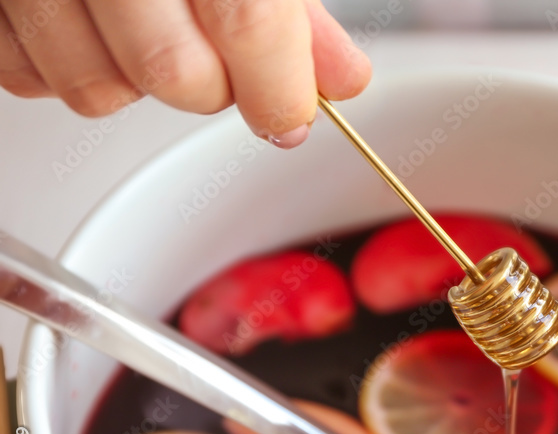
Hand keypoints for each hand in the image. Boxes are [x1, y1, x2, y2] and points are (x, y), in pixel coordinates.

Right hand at [0, 0, 370, 147]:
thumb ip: (294, 7)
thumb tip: (340, 78)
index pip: (246, 21)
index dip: (278, 87)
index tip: (289, 113)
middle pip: (174, 73)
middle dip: (216, 88)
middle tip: (227, 57)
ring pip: (97, 89)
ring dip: (140, 82)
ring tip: (154, 25)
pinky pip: (28, 76)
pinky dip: (72, 67)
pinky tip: (94, 24)